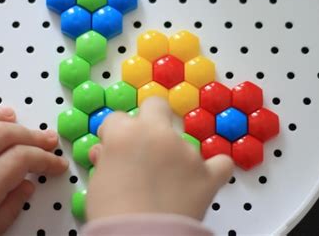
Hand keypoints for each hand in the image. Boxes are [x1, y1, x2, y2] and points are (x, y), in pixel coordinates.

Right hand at [87, 97, 233, 220]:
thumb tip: (106, 153)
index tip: (113, 147)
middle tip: (144, 143)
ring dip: (175, 154)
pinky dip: (213, 168)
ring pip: (183, 140)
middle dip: (149, 117)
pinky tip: (204, 176)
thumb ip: (105, 160)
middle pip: (156, 106)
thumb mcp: (98, 183)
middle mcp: (158, 134)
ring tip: (167, 183)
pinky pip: (221, 162)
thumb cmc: (111, 213)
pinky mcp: (208, 173)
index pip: (116, 119)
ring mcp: (186, 152)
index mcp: (125, 133)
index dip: (113, 134)